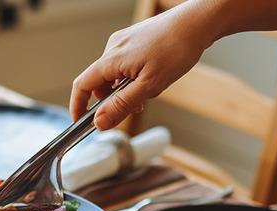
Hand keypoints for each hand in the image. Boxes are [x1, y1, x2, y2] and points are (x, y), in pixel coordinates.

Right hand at [69, 1, 222, 129]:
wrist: (197, 22)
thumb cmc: (176, 48)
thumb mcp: (149, 85)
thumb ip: (122, 105)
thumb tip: (100, 122)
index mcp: (111, 59)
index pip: (82, 85)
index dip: (78, 106)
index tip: (80, 123)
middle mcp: (113, 48)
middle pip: (101, 83)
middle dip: (115, 99)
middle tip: (137, 107)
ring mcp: (124, 42)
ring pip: (117, 76)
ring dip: (129, 89)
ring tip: (154, 88)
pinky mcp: (135, 40)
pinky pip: (127, 65)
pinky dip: (136, 77)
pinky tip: (156, 76)